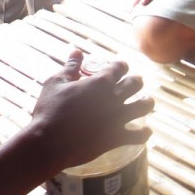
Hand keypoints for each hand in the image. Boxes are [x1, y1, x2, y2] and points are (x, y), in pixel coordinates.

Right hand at [28, 49, 153, 173]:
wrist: (47, 143)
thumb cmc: (48, 111)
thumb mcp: (55, 83)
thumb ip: (70, 66)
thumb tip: (77, 51)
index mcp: (100, 81)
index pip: (120, 67)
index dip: (121, 66)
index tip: (119, 68)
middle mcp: (113, 97)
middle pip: (136, 83)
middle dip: (136, 82)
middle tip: (133, 84)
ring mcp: (117, 117)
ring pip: (145, 105)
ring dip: (146, 103)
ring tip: (144, 103)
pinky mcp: (116, 138)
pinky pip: (139, 135)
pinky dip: (144, 133)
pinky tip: (145, 131)